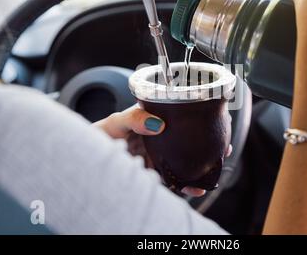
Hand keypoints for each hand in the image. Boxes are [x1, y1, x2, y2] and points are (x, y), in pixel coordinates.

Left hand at [95, 105, 226, 196]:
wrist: (83, 158)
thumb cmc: (97, 136)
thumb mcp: (114, 122)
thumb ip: (133, 119)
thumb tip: (157, 123)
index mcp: (151, 122)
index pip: (180, 120)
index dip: (199, 122)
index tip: (215, 124)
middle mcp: (157, 140)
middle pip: (187, 143)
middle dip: (206, 147)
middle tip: (223, 149)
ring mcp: (155, 158)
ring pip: (183, 162)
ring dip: (199, 168)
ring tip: (213, 172)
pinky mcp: (151, 175)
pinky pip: (171, 180)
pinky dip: (184, 185)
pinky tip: (194, 188)